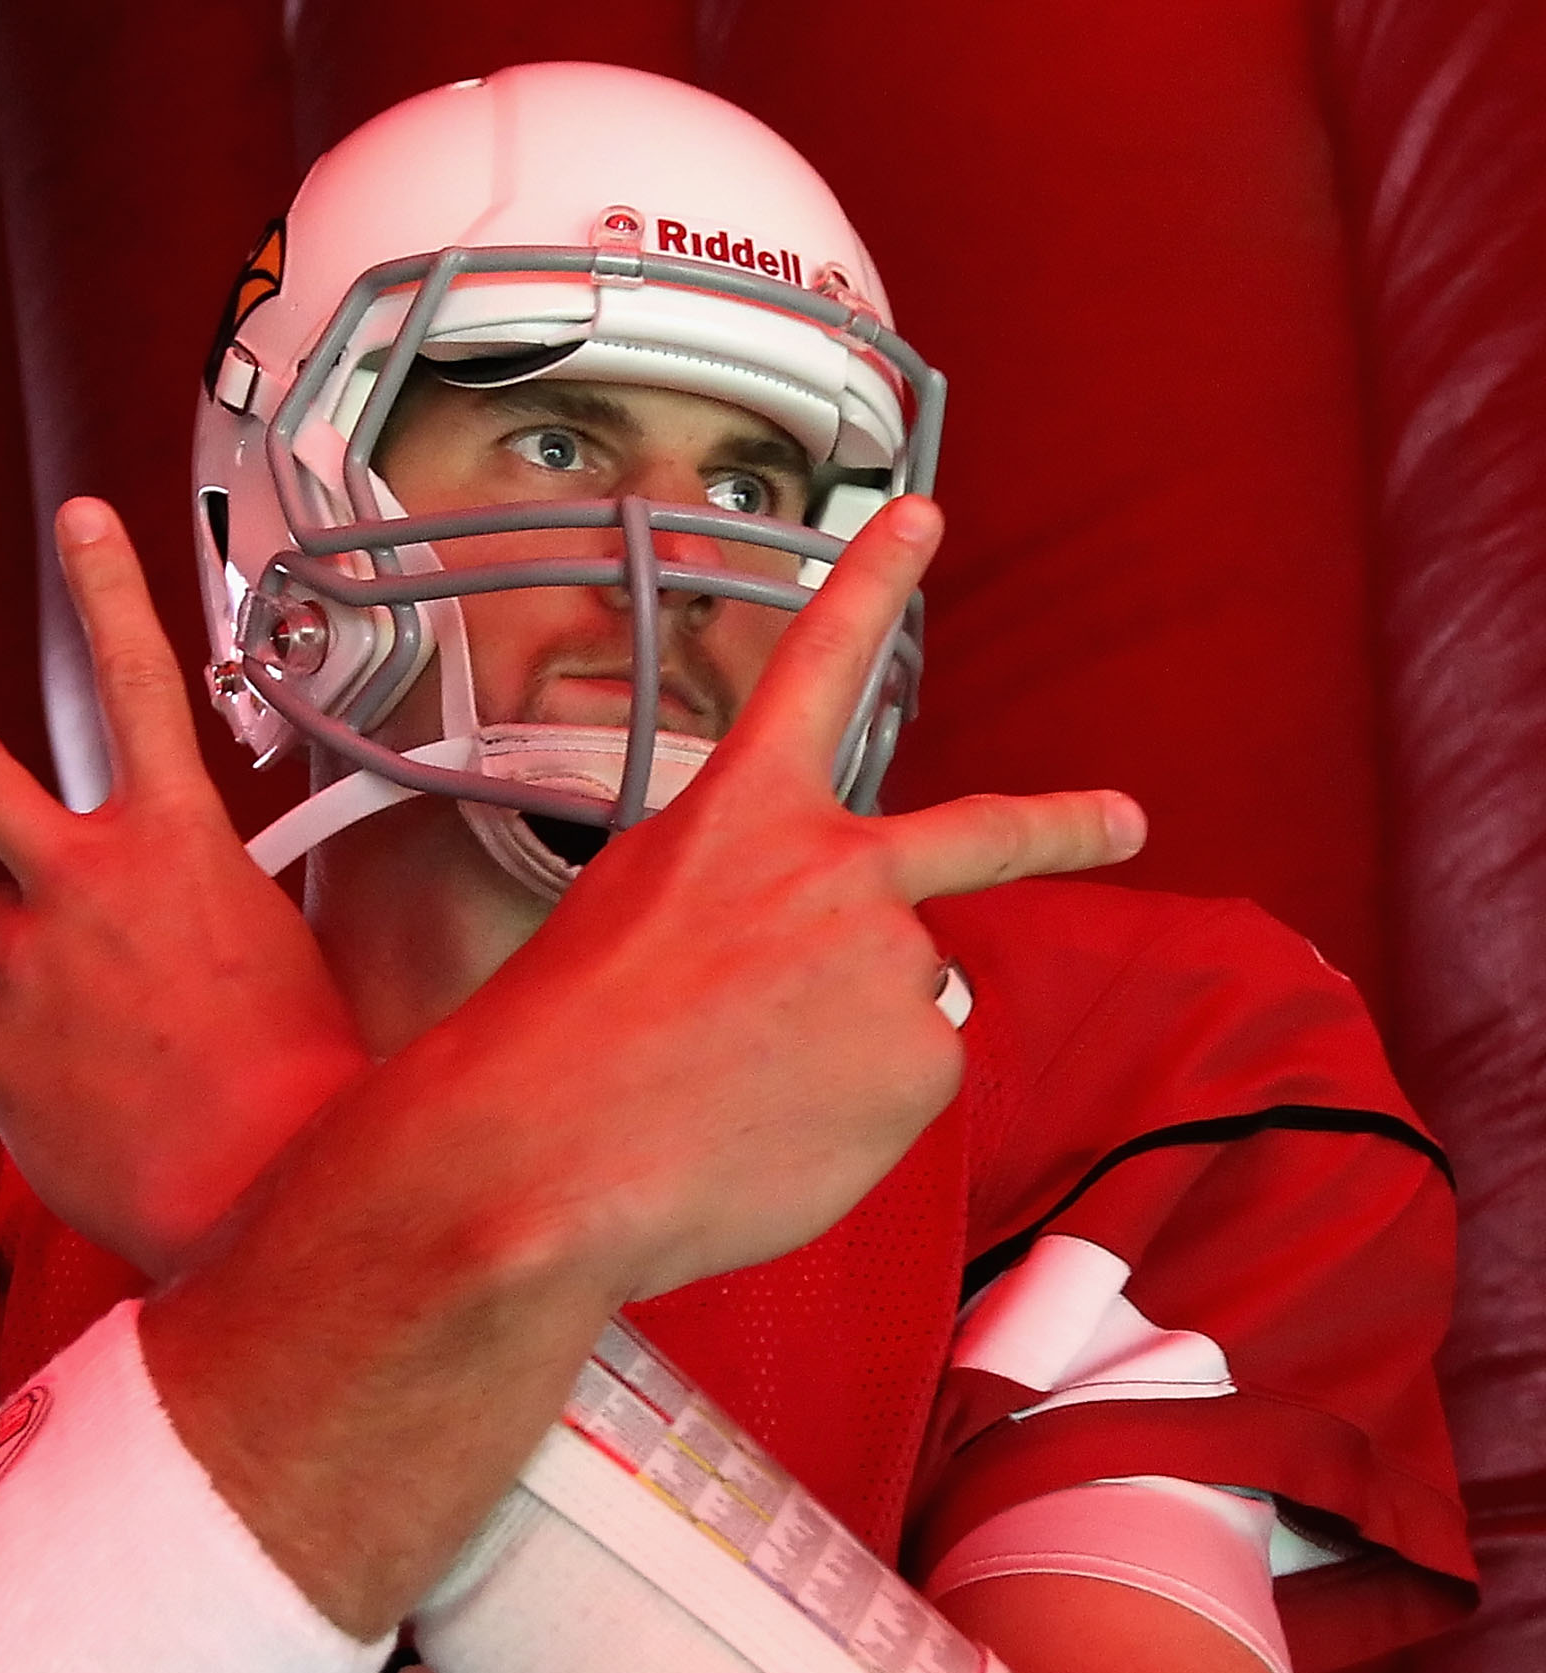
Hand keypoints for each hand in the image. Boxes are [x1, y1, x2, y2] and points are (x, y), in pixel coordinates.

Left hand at [0, 499, 367, 1275]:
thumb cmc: (298, 1078)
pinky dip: (18, 1038)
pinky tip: (80, 1079)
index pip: (140, 685)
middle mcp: (84, 885)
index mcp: (178, 845)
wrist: (260, 1190)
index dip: (108, 591)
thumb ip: (203, 897)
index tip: (80, 519)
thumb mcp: (280, 947)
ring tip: (104, 1029)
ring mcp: (22, 961)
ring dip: (32, 958)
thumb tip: (163, 908)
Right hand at [420, 497, 1144, 1299]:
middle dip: (1064, 826)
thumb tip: (799, 971)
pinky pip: (900, 1091)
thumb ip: (735, 899)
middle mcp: (837, 870)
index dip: (873, 583)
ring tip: (742, 1093)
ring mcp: (892, 964)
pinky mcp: (920, 1062)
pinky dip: (849, 1120)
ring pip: (897, 1009)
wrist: (550, 1155)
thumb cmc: (559, 1046)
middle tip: (1121, 819)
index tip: (920, 518)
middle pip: (977, 836)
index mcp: (743, 814)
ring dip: (843, 1048)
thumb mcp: (628, 914)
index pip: (818, 664)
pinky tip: (772, 1134)